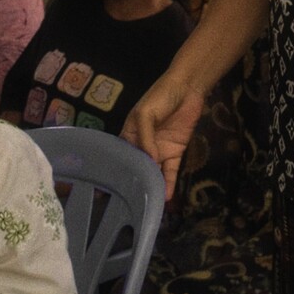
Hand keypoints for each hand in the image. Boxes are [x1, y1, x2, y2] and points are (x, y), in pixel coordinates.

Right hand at [122, 75, 207, 201]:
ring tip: (146, 205)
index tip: (104, 191)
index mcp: (128, 135)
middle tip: (125, 205)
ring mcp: (158, 151)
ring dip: (151, 187)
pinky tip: (165, 196)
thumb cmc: (161, 96)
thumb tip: (149, 161)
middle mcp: (141, 146)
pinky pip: (170, 171)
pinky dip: (168, 183)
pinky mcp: (175, 153)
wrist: (188, 88)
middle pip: (136, 168)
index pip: (119, 157)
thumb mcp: (146, 113)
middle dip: (131, 184)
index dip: (113, 172)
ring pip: (153, 173)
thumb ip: (145, 137)